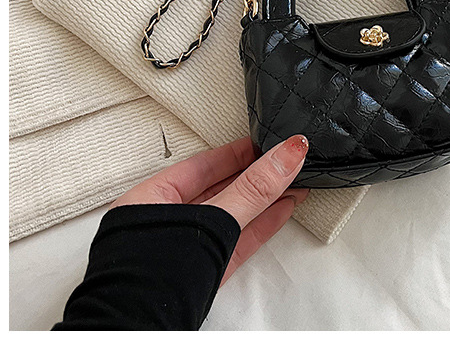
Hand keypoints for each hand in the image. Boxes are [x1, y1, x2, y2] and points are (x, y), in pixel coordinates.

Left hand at [111, 134, 309, 284]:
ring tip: (294, 183)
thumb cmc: (151, 283)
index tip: (267, 142)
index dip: (237, 152)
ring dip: (266, 200)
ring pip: (232, 216)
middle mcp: (166, 223)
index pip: (202, 165)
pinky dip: (262, 224)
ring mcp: (186, 250)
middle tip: (287, 160)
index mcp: (150, 200)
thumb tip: (284, 156)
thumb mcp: (212, 221)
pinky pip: (237, 240)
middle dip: (257, 175)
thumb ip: (252, 189)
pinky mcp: (205, 273)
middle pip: (220, 189)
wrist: (142, 337)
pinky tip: (282, 210)